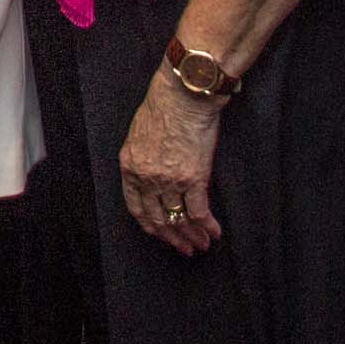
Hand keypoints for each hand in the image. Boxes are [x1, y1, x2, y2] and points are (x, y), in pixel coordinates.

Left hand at [120, 69, 223, 255]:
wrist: (183, 94)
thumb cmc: (164, 105)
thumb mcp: (140, 134)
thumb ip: (143, 159)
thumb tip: (153, 173)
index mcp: (129, 167)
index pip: (135, 207)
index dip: (149, 225)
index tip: (160, 234)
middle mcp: (146, 178)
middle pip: (157, 219)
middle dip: (171, 238)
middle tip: (184, 249)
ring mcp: (169, 180)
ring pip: (179, 219)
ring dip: (192, 236)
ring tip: (201, 246)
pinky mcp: (193, 178)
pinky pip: (199, 212)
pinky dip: (208, 226)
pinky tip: (215, 233)